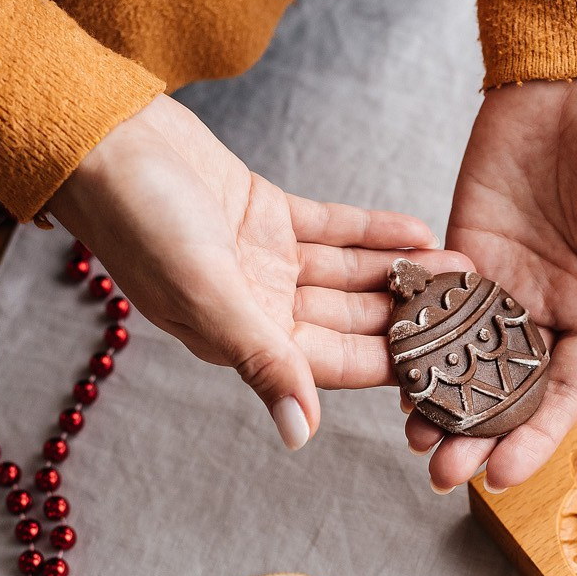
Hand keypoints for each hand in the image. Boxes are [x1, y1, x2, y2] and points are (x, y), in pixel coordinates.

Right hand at [49, 93, 462, 449]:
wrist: (102, 140)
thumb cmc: (139, 222)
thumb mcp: (208, 295)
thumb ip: (261, 363)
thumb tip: (300, 435)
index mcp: (245, 340)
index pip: (336, 365)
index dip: (393, 367)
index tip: (450, 368)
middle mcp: (261, 308)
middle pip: (353, 322)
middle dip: (411, 316)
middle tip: (474, 308)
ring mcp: (267, 261)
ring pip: (352, 276)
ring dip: (403, 272)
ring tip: (461, 265)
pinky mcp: (268, 213)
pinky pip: (334, 229)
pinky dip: (374, 230)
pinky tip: (418, 229)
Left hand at [406, 72, 576, 490]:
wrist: (575, 72)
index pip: (561, 396)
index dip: (532, 439)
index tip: (500, 476)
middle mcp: (546, 312)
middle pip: (505, 392)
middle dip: (475, 435)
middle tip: (441, 473)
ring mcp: (500, 285)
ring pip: (463, 360)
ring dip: (438, 402)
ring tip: (412, 438)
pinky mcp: (460, 253)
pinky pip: (436, 305)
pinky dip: (416, 339)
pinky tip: (394, 371)